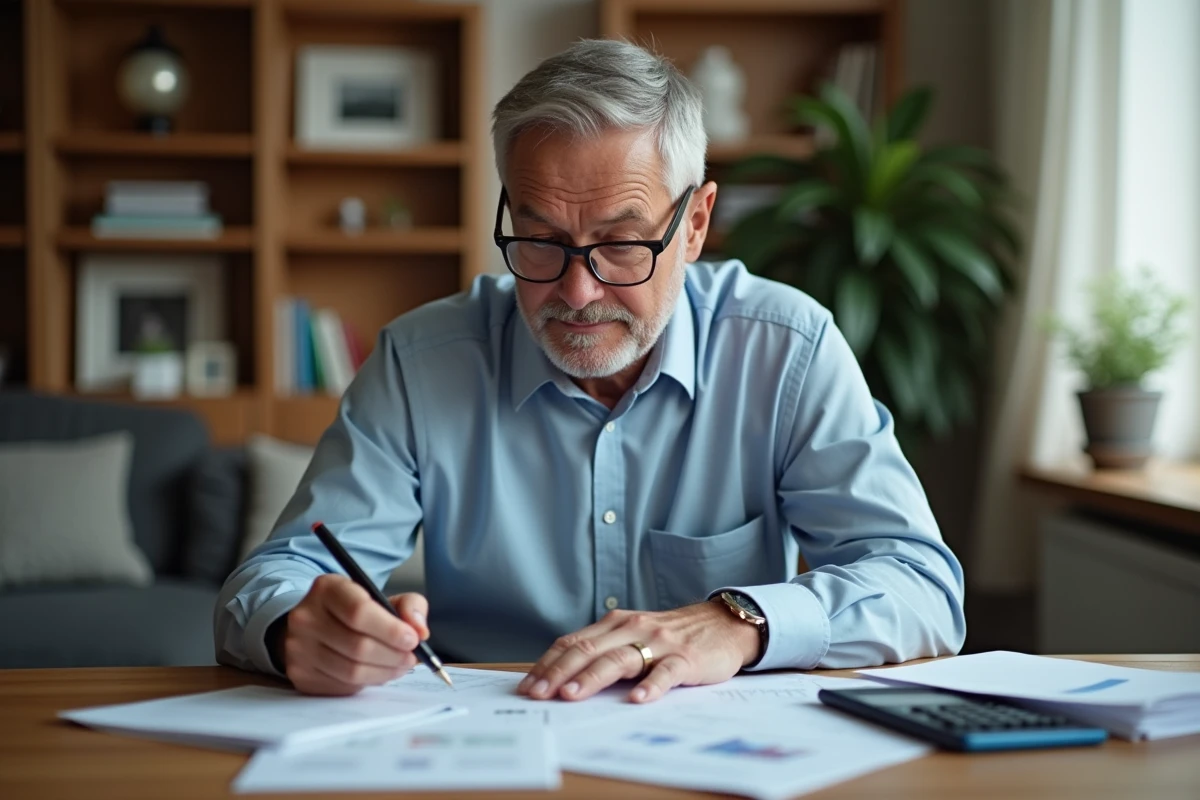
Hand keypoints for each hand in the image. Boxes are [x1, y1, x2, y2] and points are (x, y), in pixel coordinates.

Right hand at [280, 574, 429, 695]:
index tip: (412, 639)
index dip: (390, 630)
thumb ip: (409, 606)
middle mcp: (306, 617)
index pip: (358, 612)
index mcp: (327, 589)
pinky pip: (342, 686)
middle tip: (411, 658)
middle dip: (393, 656)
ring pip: (351, 671)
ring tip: (399, 666)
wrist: (313, 626)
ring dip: (384, 672)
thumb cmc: (353, 611)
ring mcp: (298, 648)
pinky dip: (366, 682)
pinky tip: (376, 672)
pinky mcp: (300, 674)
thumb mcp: (381, 597)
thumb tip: (420, 631)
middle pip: (358, 646)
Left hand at [517, 600, 760, 703]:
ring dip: (592, 678)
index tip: (528, 686)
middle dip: (559, 673)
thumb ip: (604, 650)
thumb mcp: (633, 636)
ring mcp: (660, 643)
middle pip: (589, 650)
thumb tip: (561, 677)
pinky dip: (651, 685)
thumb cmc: (671, 636)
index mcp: (615, 624)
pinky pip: (666, 672)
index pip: (573, 643)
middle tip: (539, 694)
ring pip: (619, 659)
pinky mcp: (686, 659)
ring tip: (572, 695)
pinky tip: (638, 699)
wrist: (722, 624)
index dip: (548, 664)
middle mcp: (633, 629)